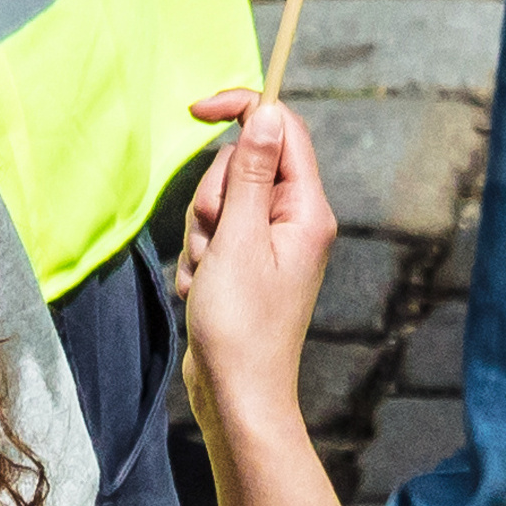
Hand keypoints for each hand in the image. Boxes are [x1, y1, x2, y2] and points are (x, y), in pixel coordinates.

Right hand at [169, 90, 338, 424]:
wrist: (237, 396)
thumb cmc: (241, 327)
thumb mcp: (238, 240)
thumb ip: (250, 173)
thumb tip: (268, 113)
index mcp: (307, 210)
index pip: (282, 131)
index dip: (243, 111)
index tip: (197, 109)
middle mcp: (296, 222)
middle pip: (242, 166)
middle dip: (212, 198)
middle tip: (215, 241)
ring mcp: (271, 244)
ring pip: (220, 202)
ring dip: (201, 235)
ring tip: (208, 276)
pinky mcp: (248, 265)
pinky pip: (212, 237)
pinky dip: (198, 260)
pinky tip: (203, 292)